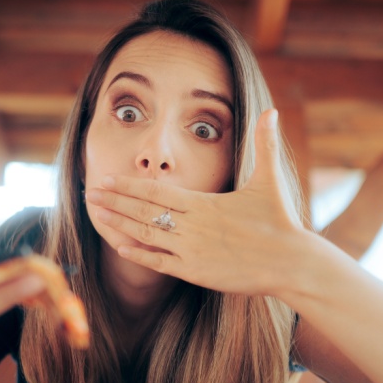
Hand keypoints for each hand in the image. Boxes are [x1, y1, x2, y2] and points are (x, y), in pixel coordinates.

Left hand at [85, 109, 307, 295]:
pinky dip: (139, 254)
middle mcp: (191, 226)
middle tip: (91, 193)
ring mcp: (191, 250)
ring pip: (146, 235)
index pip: (157, 190)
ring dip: (120, 224)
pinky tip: (120, 247)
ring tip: (98, 215)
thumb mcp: (270, 179)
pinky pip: (159, 262)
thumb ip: (264, 144)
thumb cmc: (280, 220)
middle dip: (115, 201)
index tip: (107, 179)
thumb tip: (272, 110)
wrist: (290, 262)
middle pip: (144, 210)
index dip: (129, 185)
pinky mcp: (195, 272)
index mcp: (203, 203)